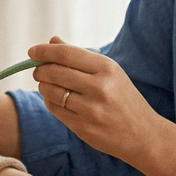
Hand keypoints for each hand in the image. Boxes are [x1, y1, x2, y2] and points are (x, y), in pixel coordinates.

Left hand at [29, 36, 160, 163]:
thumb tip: (52, 41)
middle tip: (38, 70)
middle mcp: (99, 87)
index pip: (66, 54)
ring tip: (48, 85)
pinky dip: (50, 102)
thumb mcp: (110, 72)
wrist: (143, 134)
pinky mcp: (83, 127)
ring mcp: (90, 109)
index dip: (44, 51)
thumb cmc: (123, 98)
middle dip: (40, 69)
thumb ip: (80, 56)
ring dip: (43, 86)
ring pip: (51, 91)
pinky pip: (55, 109)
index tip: (32, 51)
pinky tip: (56, 100)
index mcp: (107, 68)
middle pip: (54, 72)